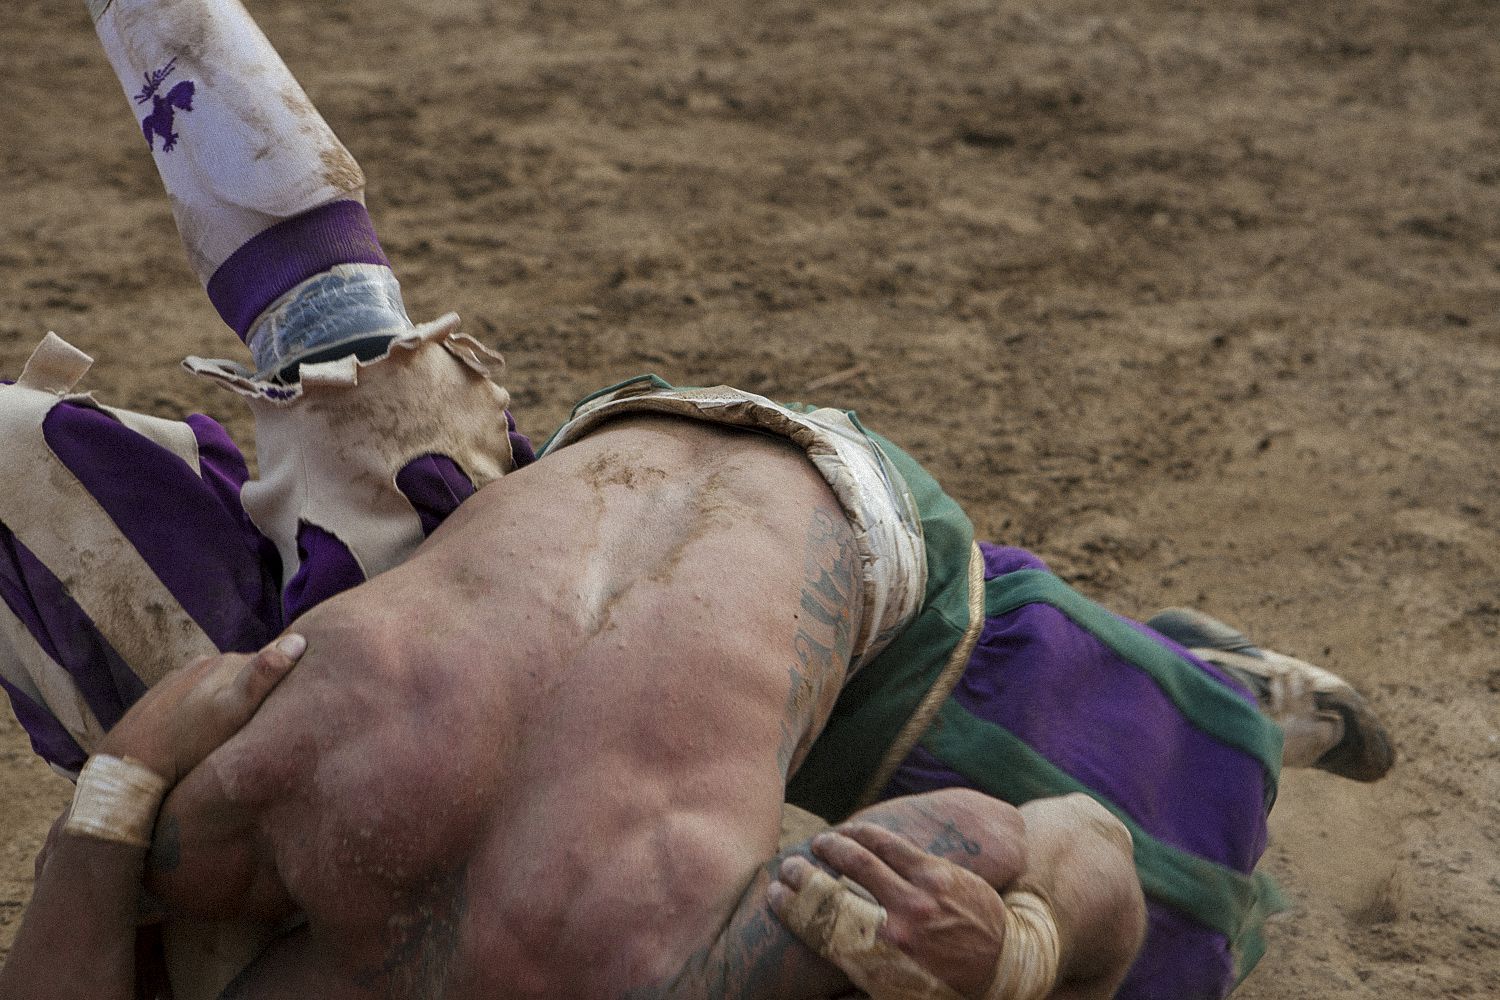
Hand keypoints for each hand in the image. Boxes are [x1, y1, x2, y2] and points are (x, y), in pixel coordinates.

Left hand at [97, 633, 306, 785]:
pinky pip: (194, 693)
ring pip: (218, 682)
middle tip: (264, 718)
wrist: (129, 765)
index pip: (270, 660)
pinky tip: (201, 728)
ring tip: (233, 726)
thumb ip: (264, 676)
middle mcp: (204, 662)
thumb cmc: (189, 745)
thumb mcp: (235, 713)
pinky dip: (203, 705)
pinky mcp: (161, 693)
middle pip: (243, 672)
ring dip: (228, 697)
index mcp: (227, 663)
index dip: (284, 677)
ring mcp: (180, 676)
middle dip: (256, 688)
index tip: (293, 700)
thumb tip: (300, 640)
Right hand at [770, 821, 1007, 999]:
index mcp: (880, 961)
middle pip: (834, 891)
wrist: (1003, 964)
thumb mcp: (898, 992)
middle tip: (787, 866)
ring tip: (819, 844)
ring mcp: (917, 896)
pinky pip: (893, 845)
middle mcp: (895, 927)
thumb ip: (857, 981)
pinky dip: (867, 834)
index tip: (775, 893)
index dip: (792, 908)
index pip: (822, 928)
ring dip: (833, 848)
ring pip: (862, 859)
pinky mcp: (937, 873)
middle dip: (804, 876)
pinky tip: (852, 832)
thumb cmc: (944, 983)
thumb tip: (821, 987)